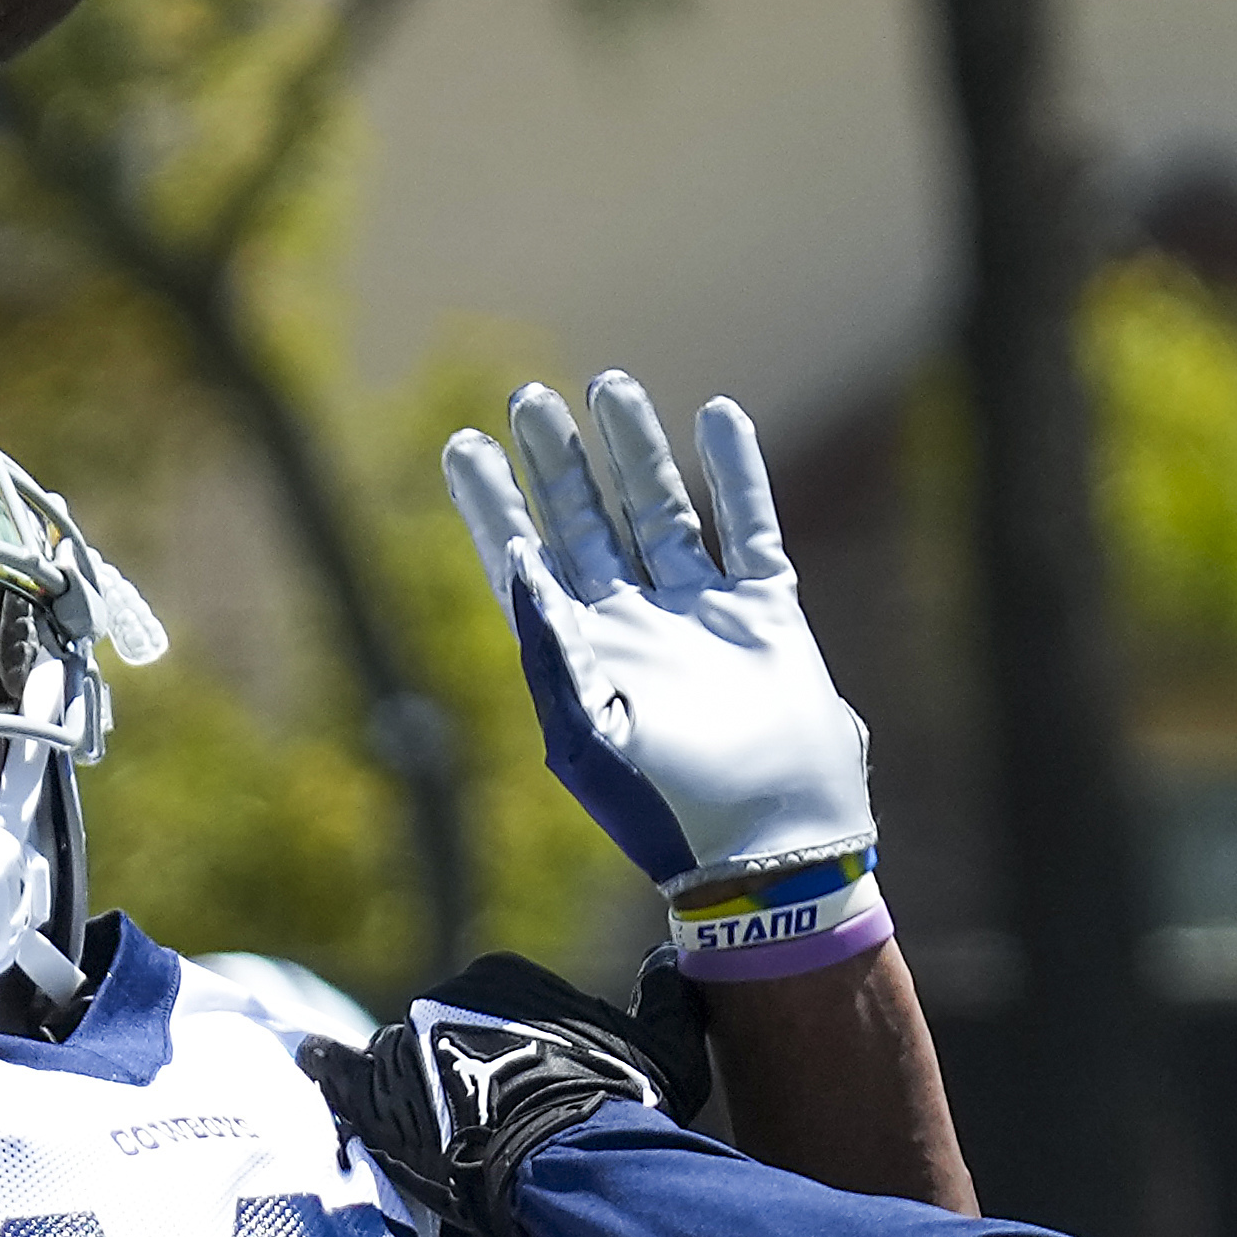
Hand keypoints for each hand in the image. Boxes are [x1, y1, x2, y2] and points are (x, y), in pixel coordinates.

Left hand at [300, 953, 700, 1236]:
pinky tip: (321, 1072)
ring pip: (403, 1064)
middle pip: (445, 1035)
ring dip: (415, 1092)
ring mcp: (401, 1043)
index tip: (532, 1095)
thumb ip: (667, 1000)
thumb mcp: (664, 1048)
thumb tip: (669, 964)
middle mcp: (442, 996)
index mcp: (503, 976)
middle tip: (490, 1127)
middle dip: (461, 1073)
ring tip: (441, 1142)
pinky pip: (339, 1073)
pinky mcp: (371, 1091)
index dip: (513, 1056)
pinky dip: (332, 1072)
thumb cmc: (617, 1103)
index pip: (497, 1010)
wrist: (562, 1158)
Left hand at [446, 372, 872, 893]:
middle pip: (588, 524)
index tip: (467, 446)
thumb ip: (552, 651)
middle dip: (558, 463)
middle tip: (528, 397)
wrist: (770, 852)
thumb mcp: (588, 736)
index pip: (527, 562)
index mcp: (583, 656)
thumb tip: (517, 565)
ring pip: (663, 511)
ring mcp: (703, 618)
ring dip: (637, 452)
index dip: (495, 506)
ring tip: (609, 383)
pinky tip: (719, 417)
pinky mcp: (767, 617)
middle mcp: (637, 627)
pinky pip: (750, 528)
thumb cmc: (668, 809)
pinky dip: (738, 473)